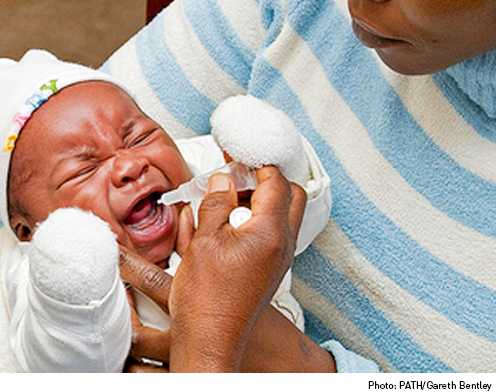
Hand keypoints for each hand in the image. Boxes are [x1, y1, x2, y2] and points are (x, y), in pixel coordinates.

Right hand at [169, 167, 298, 371]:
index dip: (256, 162)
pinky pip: (273, 235)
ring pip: (284, 216)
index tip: (236, 155)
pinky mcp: (269, 271)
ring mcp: (279, 260)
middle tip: (236, 176)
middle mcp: (283, 246)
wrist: (210, 340)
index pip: (276, 181)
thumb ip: (217, 204)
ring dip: (261, 201)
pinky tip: (227, 226)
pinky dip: (256, 221)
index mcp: (271, 233)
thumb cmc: (206, 299)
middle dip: (266, 179)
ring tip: (226, 200)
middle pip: (292, 196)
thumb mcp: (204, 241)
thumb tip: (223, 181)